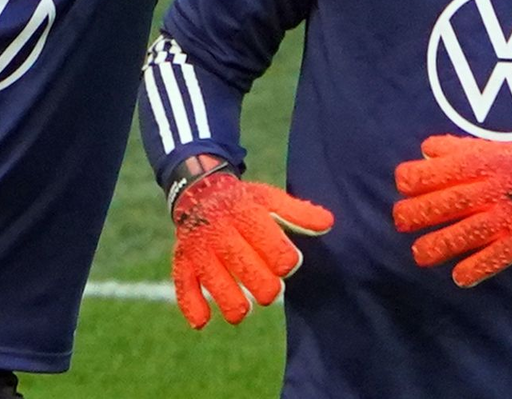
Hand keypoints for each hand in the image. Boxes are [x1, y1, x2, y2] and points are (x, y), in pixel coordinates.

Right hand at [171, 167, 333, 328]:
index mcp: (246, 213)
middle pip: (249, 271)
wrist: (199, 192)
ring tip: (245, 304)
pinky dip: (194, 309)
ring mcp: (199, 249)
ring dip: (236, 305)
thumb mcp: (269, 199)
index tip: (286, 263)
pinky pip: (185, 290)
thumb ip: (298, 212)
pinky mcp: (182, 263)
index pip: (274, 249)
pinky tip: (205, 319)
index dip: (286, 262)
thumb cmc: (243, 203)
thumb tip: (329, 223)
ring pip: (219, 287)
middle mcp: (221, 231)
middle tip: (269, 288)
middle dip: (266, 288)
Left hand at [393, 136, 511, 286]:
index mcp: (482, 162)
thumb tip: (423, 152)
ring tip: (419, 254)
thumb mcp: (493, 147)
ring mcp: (508, 215)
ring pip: (467, 232)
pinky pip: (498, 256)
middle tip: (399, 221)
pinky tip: (459, 278)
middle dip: (416, 213)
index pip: (437, 169)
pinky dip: (477, 268)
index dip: (414, 178)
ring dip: (438, 245)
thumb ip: (457, 148)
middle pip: (446, 202)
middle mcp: (492, 188)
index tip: (403, 186)